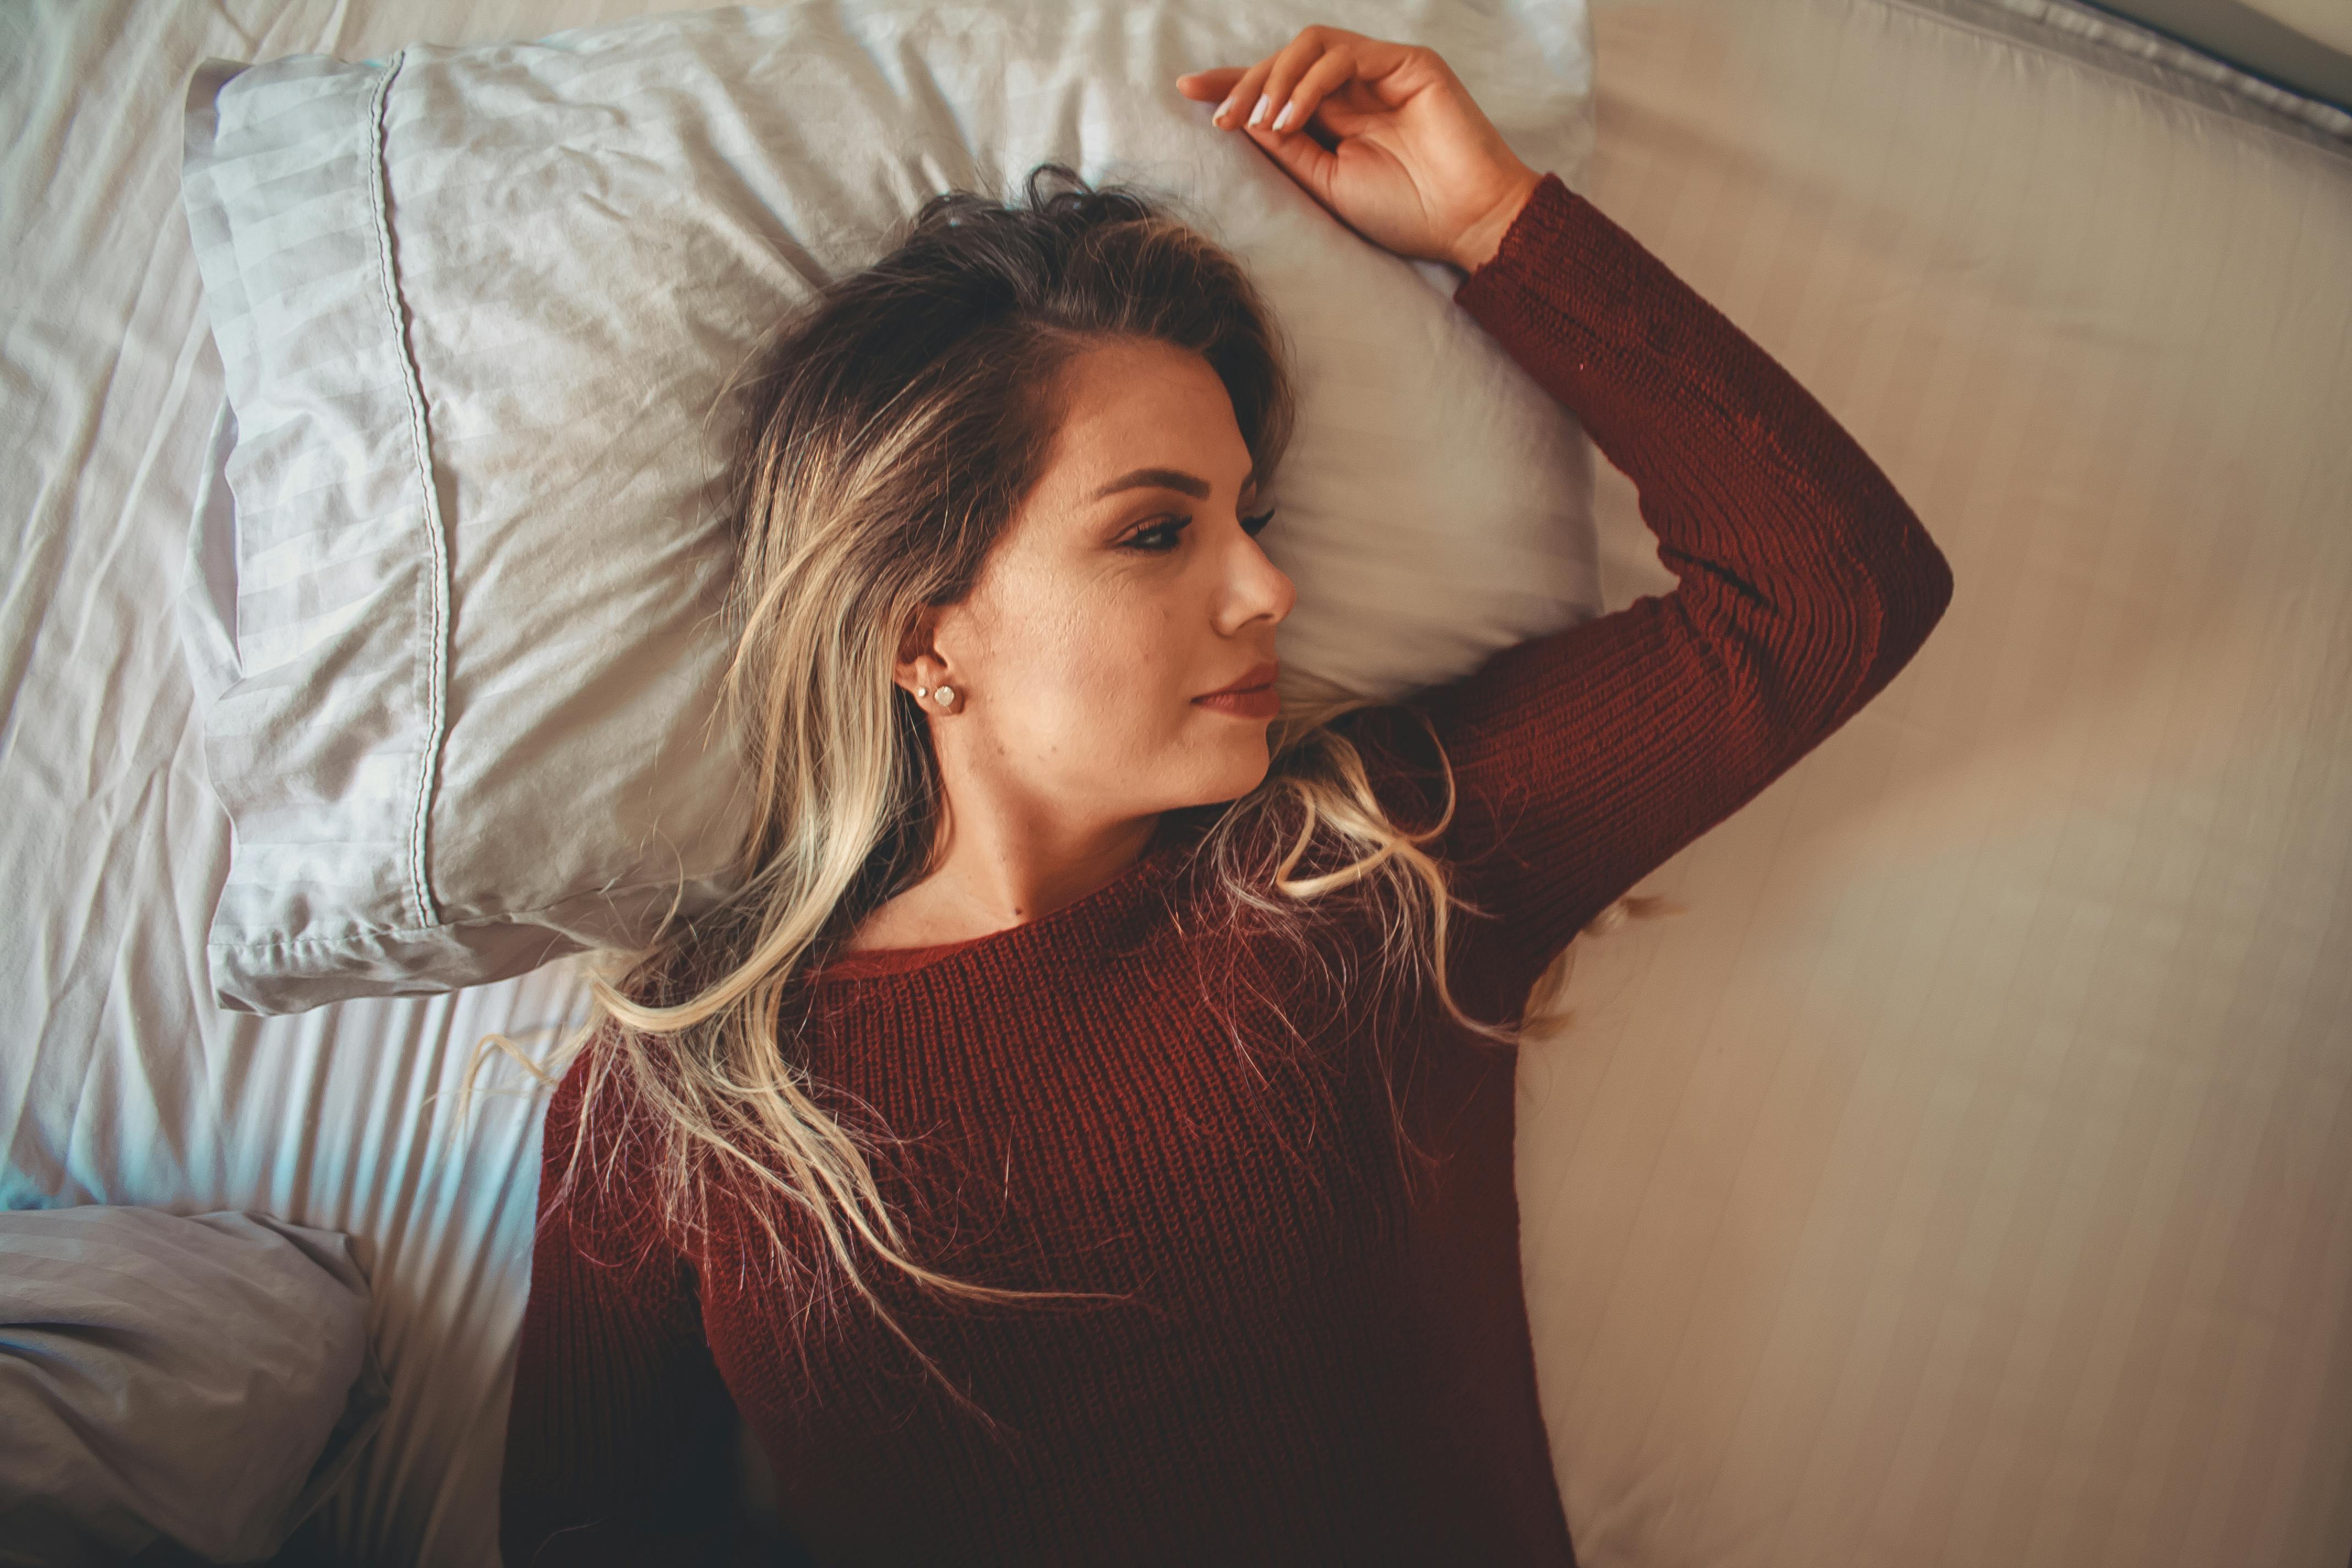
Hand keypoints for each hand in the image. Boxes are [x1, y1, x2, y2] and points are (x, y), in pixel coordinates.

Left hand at [1175, 27, 1543, 273]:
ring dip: (1273, 79)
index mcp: (1337, 118)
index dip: (1232, 84)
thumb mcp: (1327, 185)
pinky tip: (1290, 117)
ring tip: (1258, 121)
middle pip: (1284, 60)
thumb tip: (1241, 119)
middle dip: (1243, 81)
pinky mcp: (1407, 63)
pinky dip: (1308, 83)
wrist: (1466, 222)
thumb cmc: (1405, 212)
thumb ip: (1287, 149)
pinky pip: (1342, 55)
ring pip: (1308, 45)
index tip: (1187, 91)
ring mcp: (1382, 72)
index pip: (1277, 89)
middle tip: (1217, 113)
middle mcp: (1356, 89)